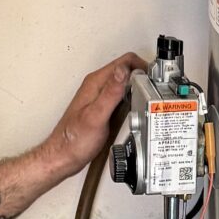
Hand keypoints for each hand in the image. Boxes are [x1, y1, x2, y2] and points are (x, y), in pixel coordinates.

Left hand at [42, 53, 145, 181]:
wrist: (64, 156)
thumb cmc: (74, 140)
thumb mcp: (96, 115)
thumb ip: (111, 92)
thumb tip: (123, 71)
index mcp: (95, 83)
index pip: (124, 61)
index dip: (143, 67)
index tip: (154, 79)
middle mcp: (97, 87)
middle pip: (126, 70)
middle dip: (143, 76)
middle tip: (155, 89)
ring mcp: (100, 97)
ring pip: (125, 83)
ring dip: (138, 88)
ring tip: (149, 98)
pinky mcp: (103, 108)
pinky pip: (122, 97)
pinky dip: (132, 99)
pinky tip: (136, 110)